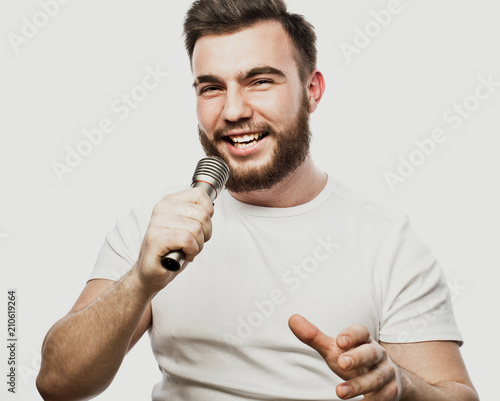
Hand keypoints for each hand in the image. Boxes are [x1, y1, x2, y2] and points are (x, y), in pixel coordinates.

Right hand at [134, 187, 213, 293]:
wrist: (152, 271)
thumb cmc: (172, 249)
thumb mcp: (186, 225)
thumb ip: (196, 213)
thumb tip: (210, 208)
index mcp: (170, 201)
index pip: (199, 194)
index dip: (208, 212)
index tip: (200, 225)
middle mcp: (162, 208)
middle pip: (203, 214)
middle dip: (205, 233)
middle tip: (193, 242)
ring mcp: (157, 223)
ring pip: (196, 228)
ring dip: (198, 245)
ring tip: (187, 249)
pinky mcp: (156, 239)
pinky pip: (187, 240)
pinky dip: (191, 251)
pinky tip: (184, 255)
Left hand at [288, 314, 402, 399]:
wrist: (388, 380)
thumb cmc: (355, 361)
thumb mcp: (335, 350)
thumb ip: (314, 337)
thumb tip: (292, 319)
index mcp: (363, 340)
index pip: (361, 331)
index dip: (352, 334)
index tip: (339, 341)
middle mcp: (377, 354)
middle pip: (371, 352)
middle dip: (358, 357)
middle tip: (341, 363)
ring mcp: (386, 373)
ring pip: (376, 378)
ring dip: (359, 385)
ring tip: (339, 392)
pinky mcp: (391, 392)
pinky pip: (384, 397)